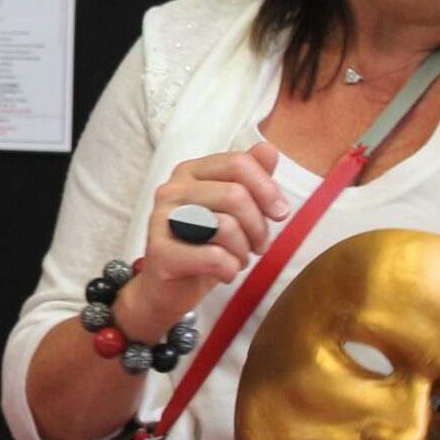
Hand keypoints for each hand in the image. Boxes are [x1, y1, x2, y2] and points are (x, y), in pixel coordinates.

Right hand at [113, 146, 292, 340]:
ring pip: (226, 226)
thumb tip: (268, 149)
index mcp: (190, 171)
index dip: (267, 188)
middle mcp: (171, 189)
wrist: (166, 291)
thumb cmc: (203, 247)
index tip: (280, 213)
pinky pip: (214, 257)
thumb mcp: (232, 212)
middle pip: (235, 195)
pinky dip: (229, 269)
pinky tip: (224, 273)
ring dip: (243, 251)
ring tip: (238, 260)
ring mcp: (161, 219)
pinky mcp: (159, 252)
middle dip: (259, 227)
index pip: (238, 163)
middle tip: (260, 247)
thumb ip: (249, 179)